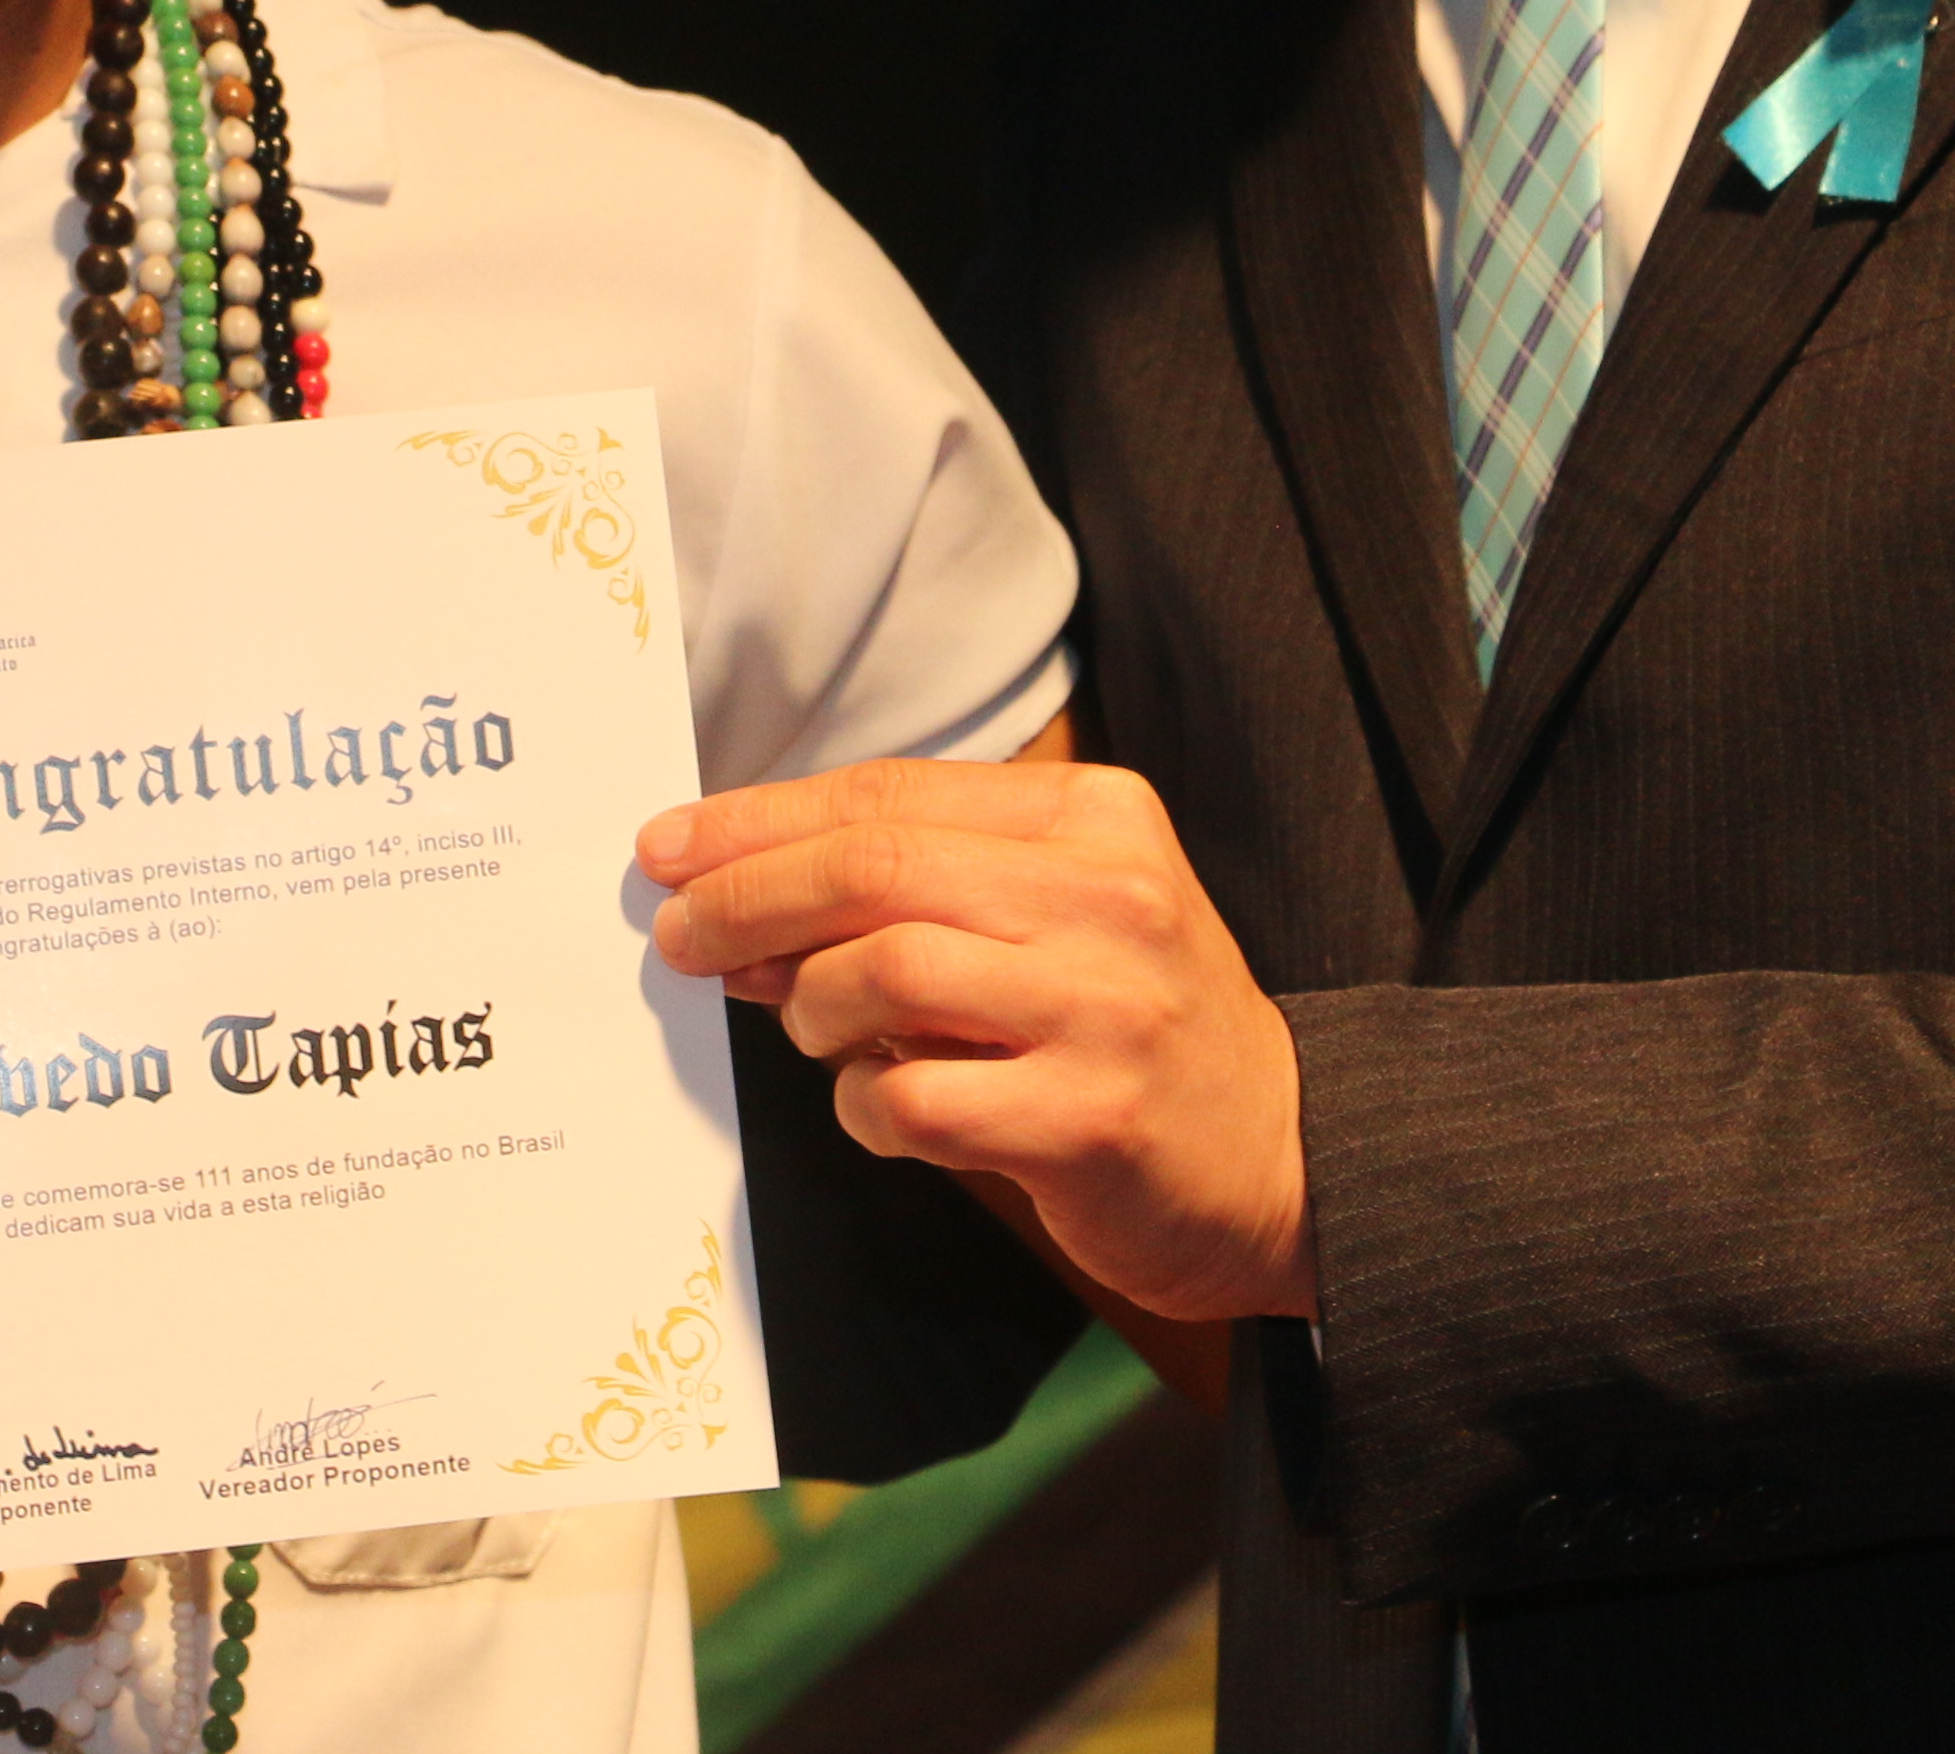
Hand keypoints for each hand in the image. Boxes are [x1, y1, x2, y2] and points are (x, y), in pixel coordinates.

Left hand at [643, 756, 1315, 1324]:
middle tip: (680, 936)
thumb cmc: (1133, 1028)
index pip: (888, 794)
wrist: (1285, 1160)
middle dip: (746, 900)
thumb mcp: (1051, 918)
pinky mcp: (1089, 1120)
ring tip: (816, 1034)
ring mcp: (1104, 1008)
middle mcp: (1109, 897)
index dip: (759, 821)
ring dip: (812, 1010)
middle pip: (871, 867)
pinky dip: (867, 1108)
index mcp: (1095, 819)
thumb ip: (915, 892)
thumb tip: (734, 895)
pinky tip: (886, 1113)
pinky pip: (913, 1100)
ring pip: (881, 973)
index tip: (670, 848)